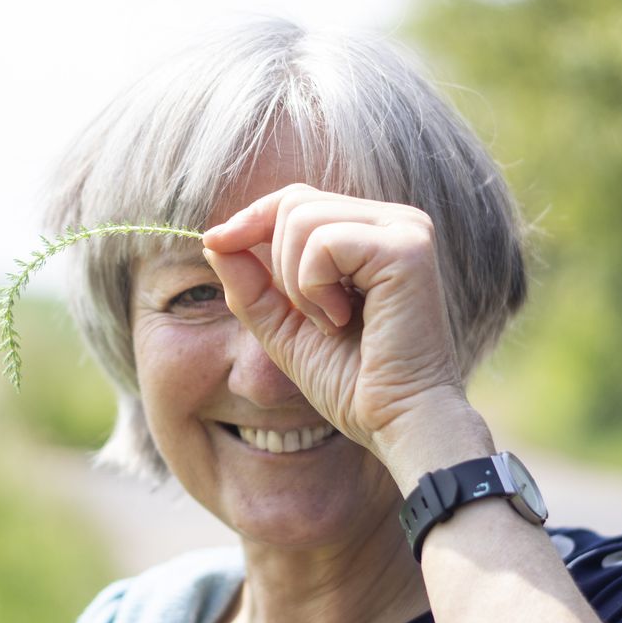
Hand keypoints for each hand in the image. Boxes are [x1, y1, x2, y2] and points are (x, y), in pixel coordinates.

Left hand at [203, 184, 490, 489]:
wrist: (395, 422)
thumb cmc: (351, 382)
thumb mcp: (283, 325)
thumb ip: (249, 283)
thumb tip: (214, 239)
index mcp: (374, 232)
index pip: (297, 200)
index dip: (250, 220)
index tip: (215, 244)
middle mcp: (396, 221)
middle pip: (294, 202)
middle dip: (279, 266)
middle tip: (313, 318)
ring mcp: (406, 230)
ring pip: (302, 218)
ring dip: (297, 283)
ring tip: (331, 323)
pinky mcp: (407, 249)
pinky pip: (324, 243)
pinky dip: (315, 288)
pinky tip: (344, 321)